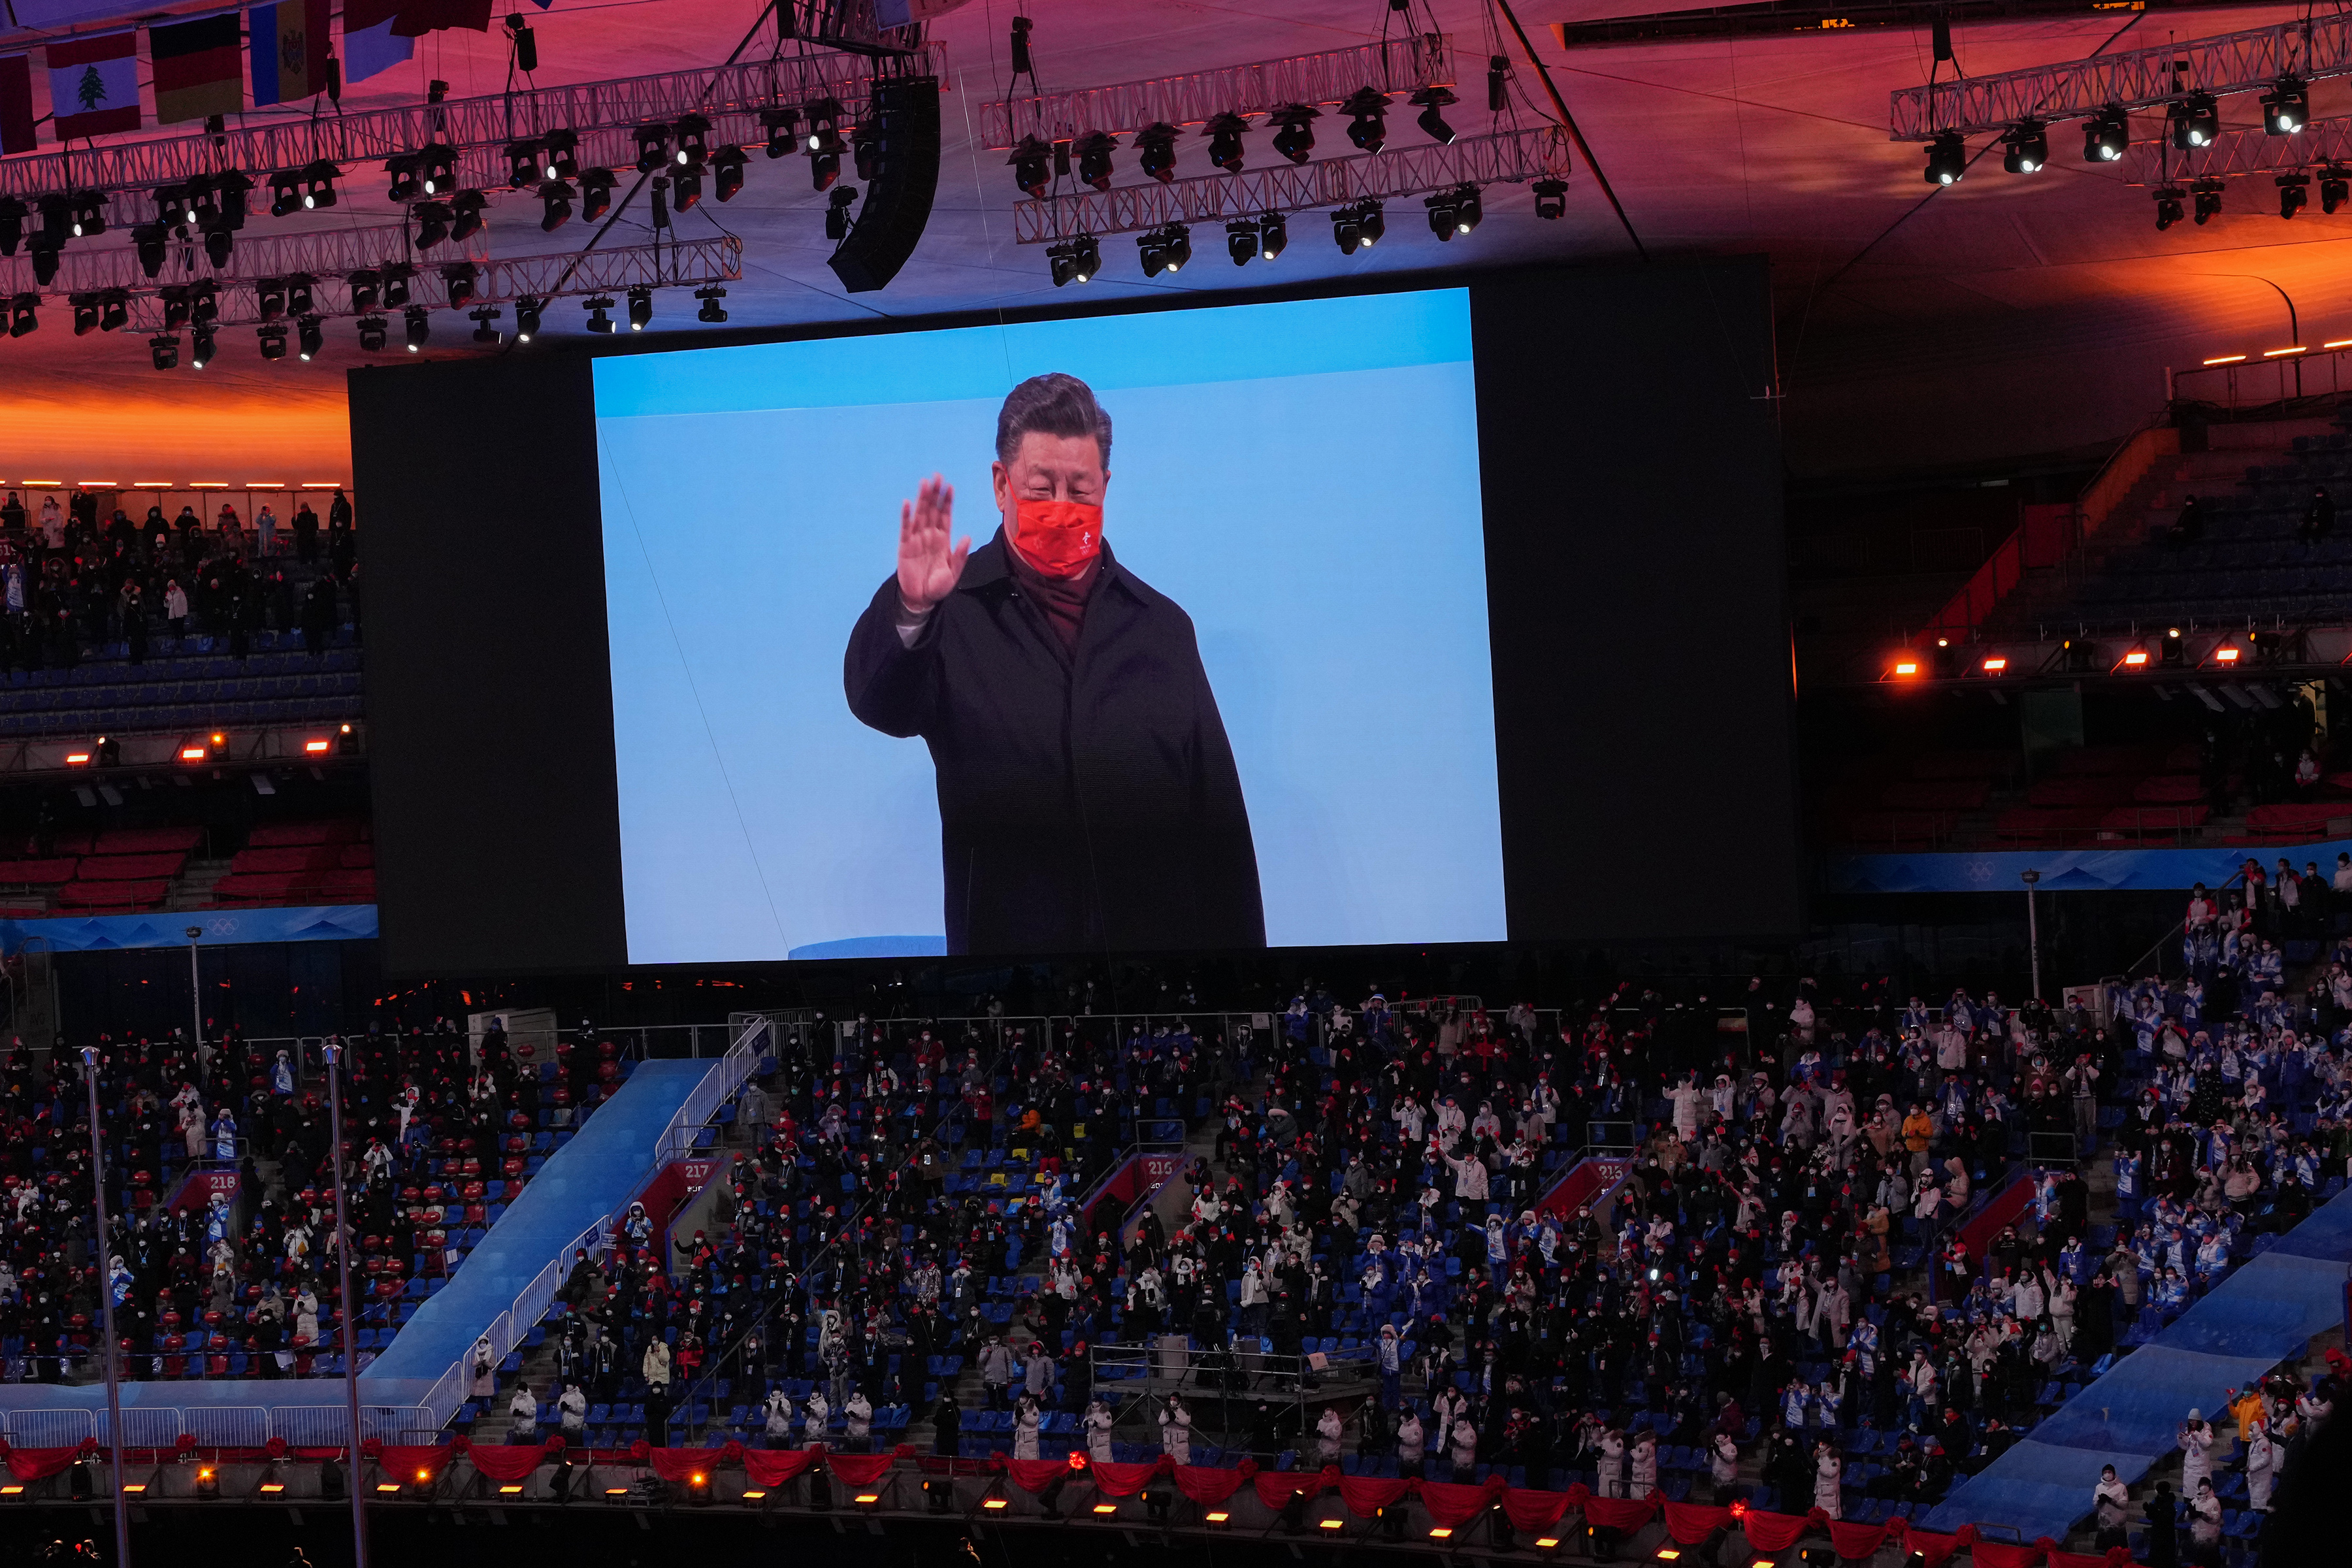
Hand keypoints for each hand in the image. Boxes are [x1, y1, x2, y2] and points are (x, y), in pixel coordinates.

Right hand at [896, 473, 968, 615]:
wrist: (922, 598)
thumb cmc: (939, 585)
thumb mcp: (954, 572)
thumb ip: (960, 555)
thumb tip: (967, 537)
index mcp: (943, 539)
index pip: (946, 516)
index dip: (947, 501)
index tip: (950, 486)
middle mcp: (930, 535)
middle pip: (932, 510)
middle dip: (935, 493)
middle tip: (937, 476)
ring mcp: (917, 539)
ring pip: (920, 514)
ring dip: (922, 499)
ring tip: (925, 483)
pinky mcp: (905, 546)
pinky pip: (906, 528)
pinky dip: (906, 516)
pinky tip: (907, 503)